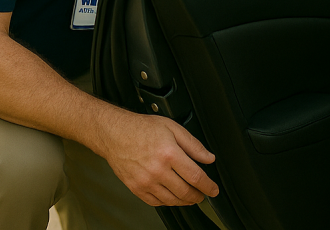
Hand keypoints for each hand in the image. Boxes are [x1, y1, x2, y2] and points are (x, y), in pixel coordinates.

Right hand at [100, 111, 218, 205]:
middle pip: (185, 192)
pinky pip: (155, 202)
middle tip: (204, 195)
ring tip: (191, 198)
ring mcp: (145, 181)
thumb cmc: (142, 128)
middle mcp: (157, 170)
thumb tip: (209, 158)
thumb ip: (193, 145)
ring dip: (184, 201)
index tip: (214, 190)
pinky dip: (167, 202)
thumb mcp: (173, 128)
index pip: (195, 177)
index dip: (208, 186)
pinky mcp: (136, 188)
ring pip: (171, 200)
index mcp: (169, 154)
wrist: (115, 134)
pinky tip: (173, 197)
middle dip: (198, 196)